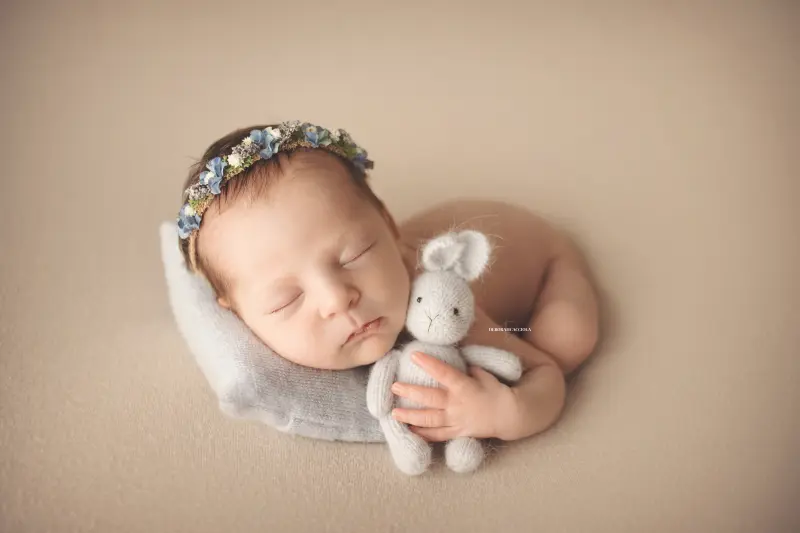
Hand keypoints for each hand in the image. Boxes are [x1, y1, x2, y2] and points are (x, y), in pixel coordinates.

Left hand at [390, 351, 519, 441]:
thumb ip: (467, 369)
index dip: (429, 364)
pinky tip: (410, 431)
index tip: (414, 356)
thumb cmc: (497, 392)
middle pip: (430, 398)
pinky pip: (438, 435)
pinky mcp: (457, 432)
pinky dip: (424, 434)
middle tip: (394, 386)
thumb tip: (456, 360)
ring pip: (430, 419)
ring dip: (411, 416)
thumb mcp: (484, 375)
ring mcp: (456, 420)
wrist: (510, 416)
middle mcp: (457, 404)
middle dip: (411, 392)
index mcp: (464, 386)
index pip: (444, 373)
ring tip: (394, 413)